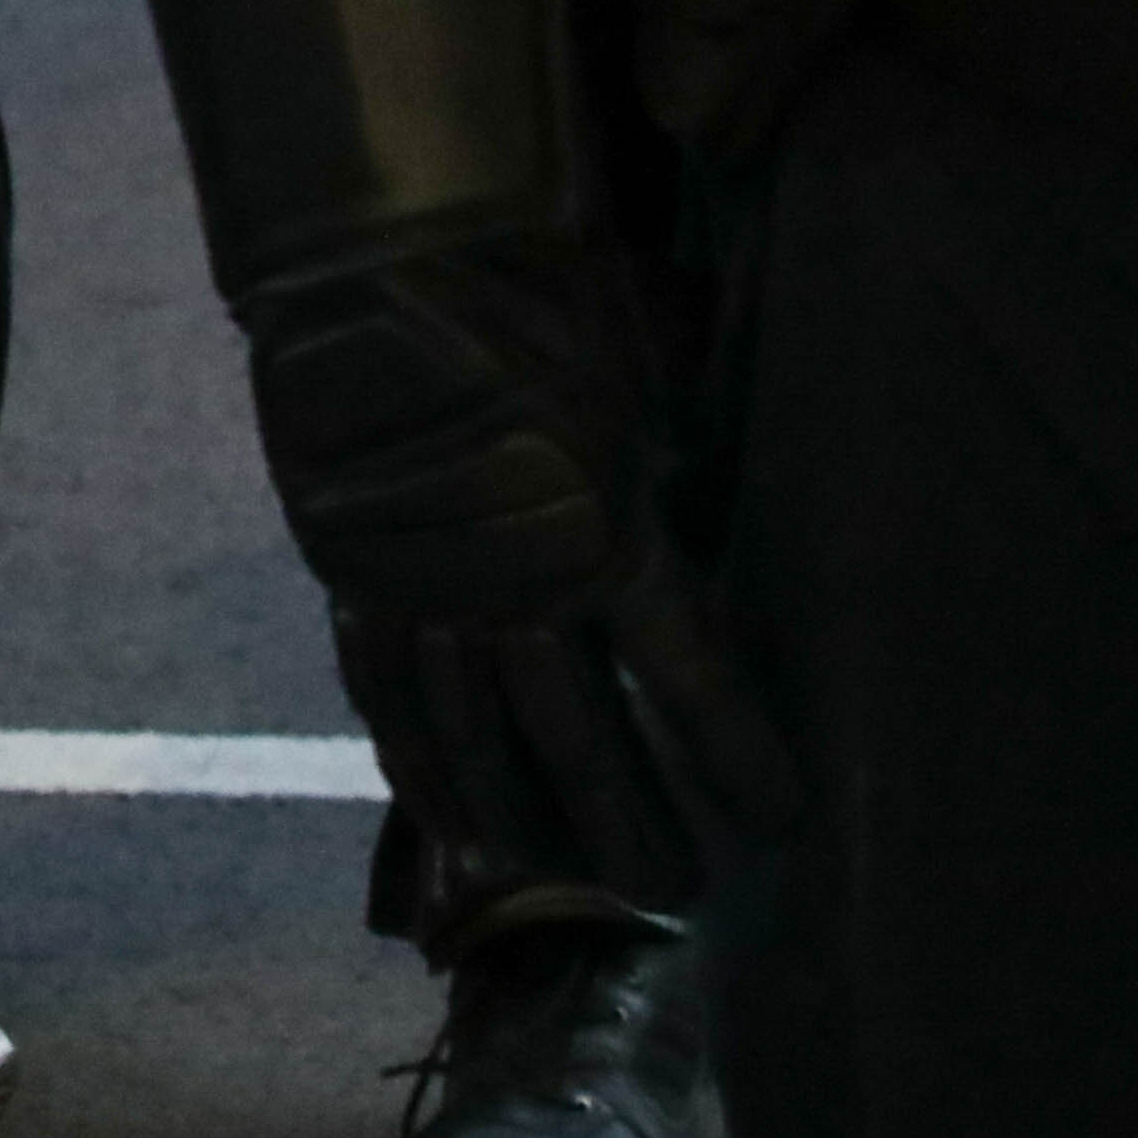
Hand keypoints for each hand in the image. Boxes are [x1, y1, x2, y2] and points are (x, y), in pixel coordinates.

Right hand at [240, 237, 801, 918]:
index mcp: (611, 532)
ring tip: (568, 880)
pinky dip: (420, 764)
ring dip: (529, 819)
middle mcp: (520, 583)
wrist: (388, 244)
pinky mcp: (356, 573)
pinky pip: (389, 695)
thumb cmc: (544, 285)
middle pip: (582, 741)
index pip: (693, 682)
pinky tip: (450, 820)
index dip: (737, 759)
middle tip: (677, 892)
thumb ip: (671, 464)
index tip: (782, 823)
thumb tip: (711, 504)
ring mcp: (428, 588)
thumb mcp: (645, 375)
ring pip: (480, 739)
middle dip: (634, 824)